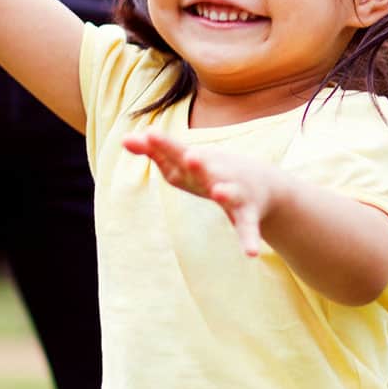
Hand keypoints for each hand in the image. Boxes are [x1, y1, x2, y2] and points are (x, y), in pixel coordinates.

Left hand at [123, 132, 283, 256]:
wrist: (264, 183)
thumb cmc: (213, 170)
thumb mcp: (184, 161)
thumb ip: (155, 150)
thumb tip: (123, 139)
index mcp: (199, 163)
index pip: (178, 154)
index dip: (164, 146)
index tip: (149, 135)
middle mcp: (217, 173)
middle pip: (206, 169)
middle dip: (199, 163)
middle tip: (191, 157)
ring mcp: (234, 192)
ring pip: (230, 193)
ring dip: (225, 193)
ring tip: (218, 192)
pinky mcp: (247, 214)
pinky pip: (247, 228)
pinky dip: (249, 239)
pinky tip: (251, 253)